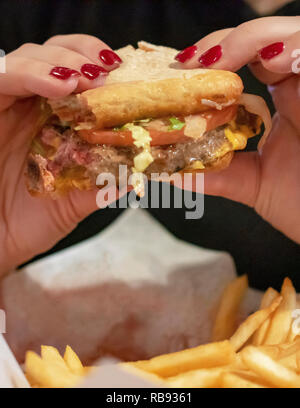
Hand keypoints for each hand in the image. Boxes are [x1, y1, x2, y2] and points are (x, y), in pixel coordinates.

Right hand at [0, 35, 122, 275]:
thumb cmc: (26, 225)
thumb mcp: (73, 205)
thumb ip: (101, 187)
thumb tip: (139, 174)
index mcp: (54, 126)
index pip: (77, 79)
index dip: (98, 67)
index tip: (124, 71)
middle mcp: (29, 110)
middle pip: (53, 58)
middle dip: (80, 56)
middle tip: (105, 72)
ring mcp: (6, 108)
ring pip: (27, 60)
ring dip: (59, 62)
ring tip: (84, 78)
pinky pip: (0, 79)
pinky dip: (29, 74)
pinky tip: (58, 84)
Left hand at [175, 17, 299, 243]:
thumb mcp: (255, 186)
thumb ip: (218, 175)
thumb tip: (174, 173)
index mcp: (284, 102)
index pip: (248, 60)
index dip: (216, 57)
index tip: (182, 70)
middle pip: (266, 40)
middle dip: (227, 43)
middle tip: (194, 62)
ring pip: (294, 35)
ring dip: (254, 39)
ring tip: (220, 60)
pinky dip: (299, 48)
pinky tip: (278, 59)